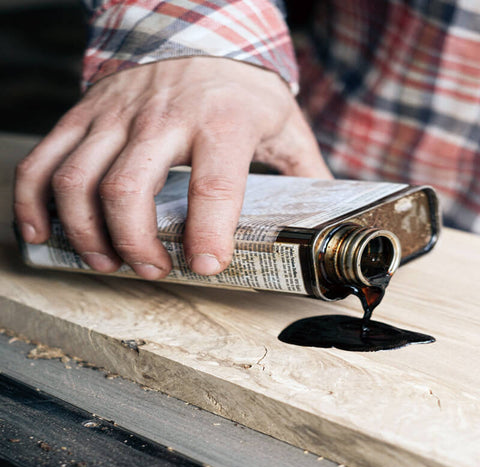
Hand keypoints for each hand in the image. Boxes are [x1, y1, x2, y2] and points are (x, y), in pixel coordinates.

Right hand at [14, 57, 331, 278]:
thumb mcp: (282, 123)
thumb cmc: (239, 87)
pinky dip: (35, 201)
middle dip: (136, 244)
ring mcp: (116, 113)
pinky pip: (45, 159)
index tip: (206, 266)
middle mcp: (163, 114)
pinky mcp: (87, 113)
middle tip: (151, 269)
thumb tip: (329, 214)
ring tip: (105, 261)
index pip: (214, 185)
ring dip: (86, 233)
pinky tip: (44, 231)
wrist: (196, 31)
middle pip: (129, 189)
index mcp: (222, 119)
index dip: (208, 234)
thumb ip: (305, 170)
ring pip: (78, 179)